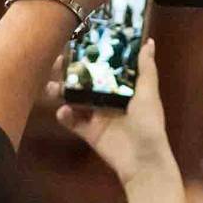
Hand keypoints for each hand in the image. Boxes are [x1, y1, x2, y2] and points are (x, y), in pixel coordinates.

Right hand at [47, 39, 176, 185]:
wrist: (142, 161)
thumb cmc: (149, 124)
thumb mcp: (149, 94)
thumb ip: (146, 69)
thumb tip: (149, 42)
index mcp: (125, 88)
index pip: (106, 67)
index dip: (93, 55)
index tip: (79, 42)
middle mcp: (110, 99)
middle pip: (86, 81)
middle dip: (72, 71)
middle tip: (59, 62)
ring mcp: (98, 116)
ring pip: (75, 99)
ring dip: (62, 91)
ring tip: (53, 87)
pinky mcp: (89, 133)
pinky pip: (72, 121)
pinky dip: (65, 116)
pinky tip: (63, 111)